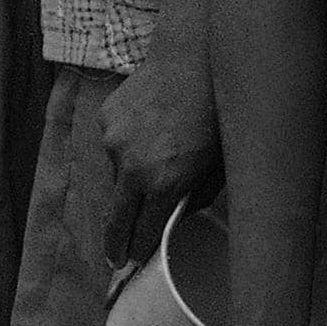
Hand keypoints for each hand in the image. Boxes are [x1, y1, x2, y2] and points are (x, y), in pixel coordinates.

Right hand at [102, 55, 221, 267]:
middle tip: (114, 259)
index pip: (144, 232)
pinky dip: (127, 147)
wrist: (193, 60)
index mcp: (162, 183)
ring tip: (156, 160)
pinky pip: (114, 145)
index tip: (132, 265)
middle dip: (115, 242)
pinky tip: (150, 131)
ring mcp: (113, 141)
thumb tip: (185, 211)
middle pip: (115, 218)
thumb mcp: (219, 164)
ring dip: (130, 179)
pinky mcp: (107, 118)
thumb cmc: (216, 112)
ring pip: (117, 176)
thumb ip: (199, 195)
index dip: (139, 252)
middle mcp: (131, 167)